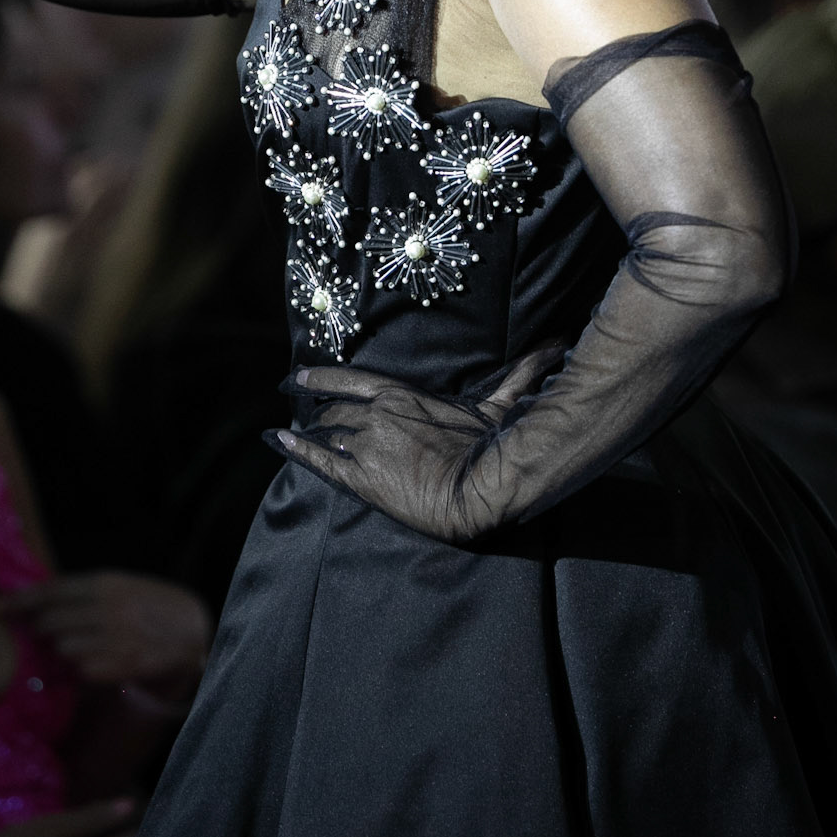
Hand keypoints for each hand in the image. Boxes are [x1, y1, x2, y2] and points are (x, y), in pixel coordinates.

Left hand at [3, 573, 210, 693]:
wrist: (191, 629)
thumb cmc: (149, 604)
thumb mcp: (121, 585)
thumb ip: (83, 592)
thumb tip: (38, 601)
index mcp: (106, 583)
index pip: (51, 591)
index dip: (20, 600)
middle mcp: (108, 609)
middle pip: (50, 623)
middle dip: (41, 630)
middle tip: (44, 634)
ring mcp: (116, 639)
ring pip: (63, 649)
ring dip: (62, 651)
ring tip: (77, 647)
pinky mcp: (122, 666)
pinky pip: (82, 671)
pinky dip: (82, 669)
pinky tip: (94, 663)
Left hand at [272, 348, 564, 543]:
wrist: (479, 492)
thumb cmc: (490, 447)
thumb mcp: (502, 404)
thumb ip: (522, 371)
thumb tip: (559, 344)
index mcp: (402, 395)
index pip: (350, 378)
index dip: (321, 375)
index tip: (298, 373)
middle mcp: (377, 415)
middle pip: (335, 409)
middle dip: (317, 409)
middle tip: (299, 408)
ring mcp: (366, 447)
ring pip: (327, 433)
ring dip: (309, 432)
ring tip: (292, 431)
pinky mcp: (362, 481)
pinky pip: (319, 462)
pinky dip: (295, 450)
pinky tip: (277, 441)